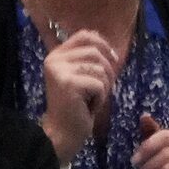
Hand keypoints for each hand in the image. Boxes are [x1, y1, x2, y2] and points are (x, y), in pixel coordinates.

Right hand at [40, 28, 119, 162]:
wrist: (63, 133)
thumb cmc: (76, 108)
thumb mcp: (81, 78)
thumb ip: (88, 61)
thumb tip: (107, 46)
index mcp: (57, 55)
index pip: (84, 35)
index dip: (103, 44)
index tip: (114, 59)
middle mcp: (55, 59)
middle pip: (95, 52)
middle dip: (108, 72)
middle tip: (105, 89)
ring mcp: (60, 70)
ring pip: (100, 69)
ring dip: (104, 87)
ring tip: (93, 100)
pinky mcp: (69, 83)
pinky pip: (100, 85)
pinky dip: (101, 99)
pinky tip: (90, 107)